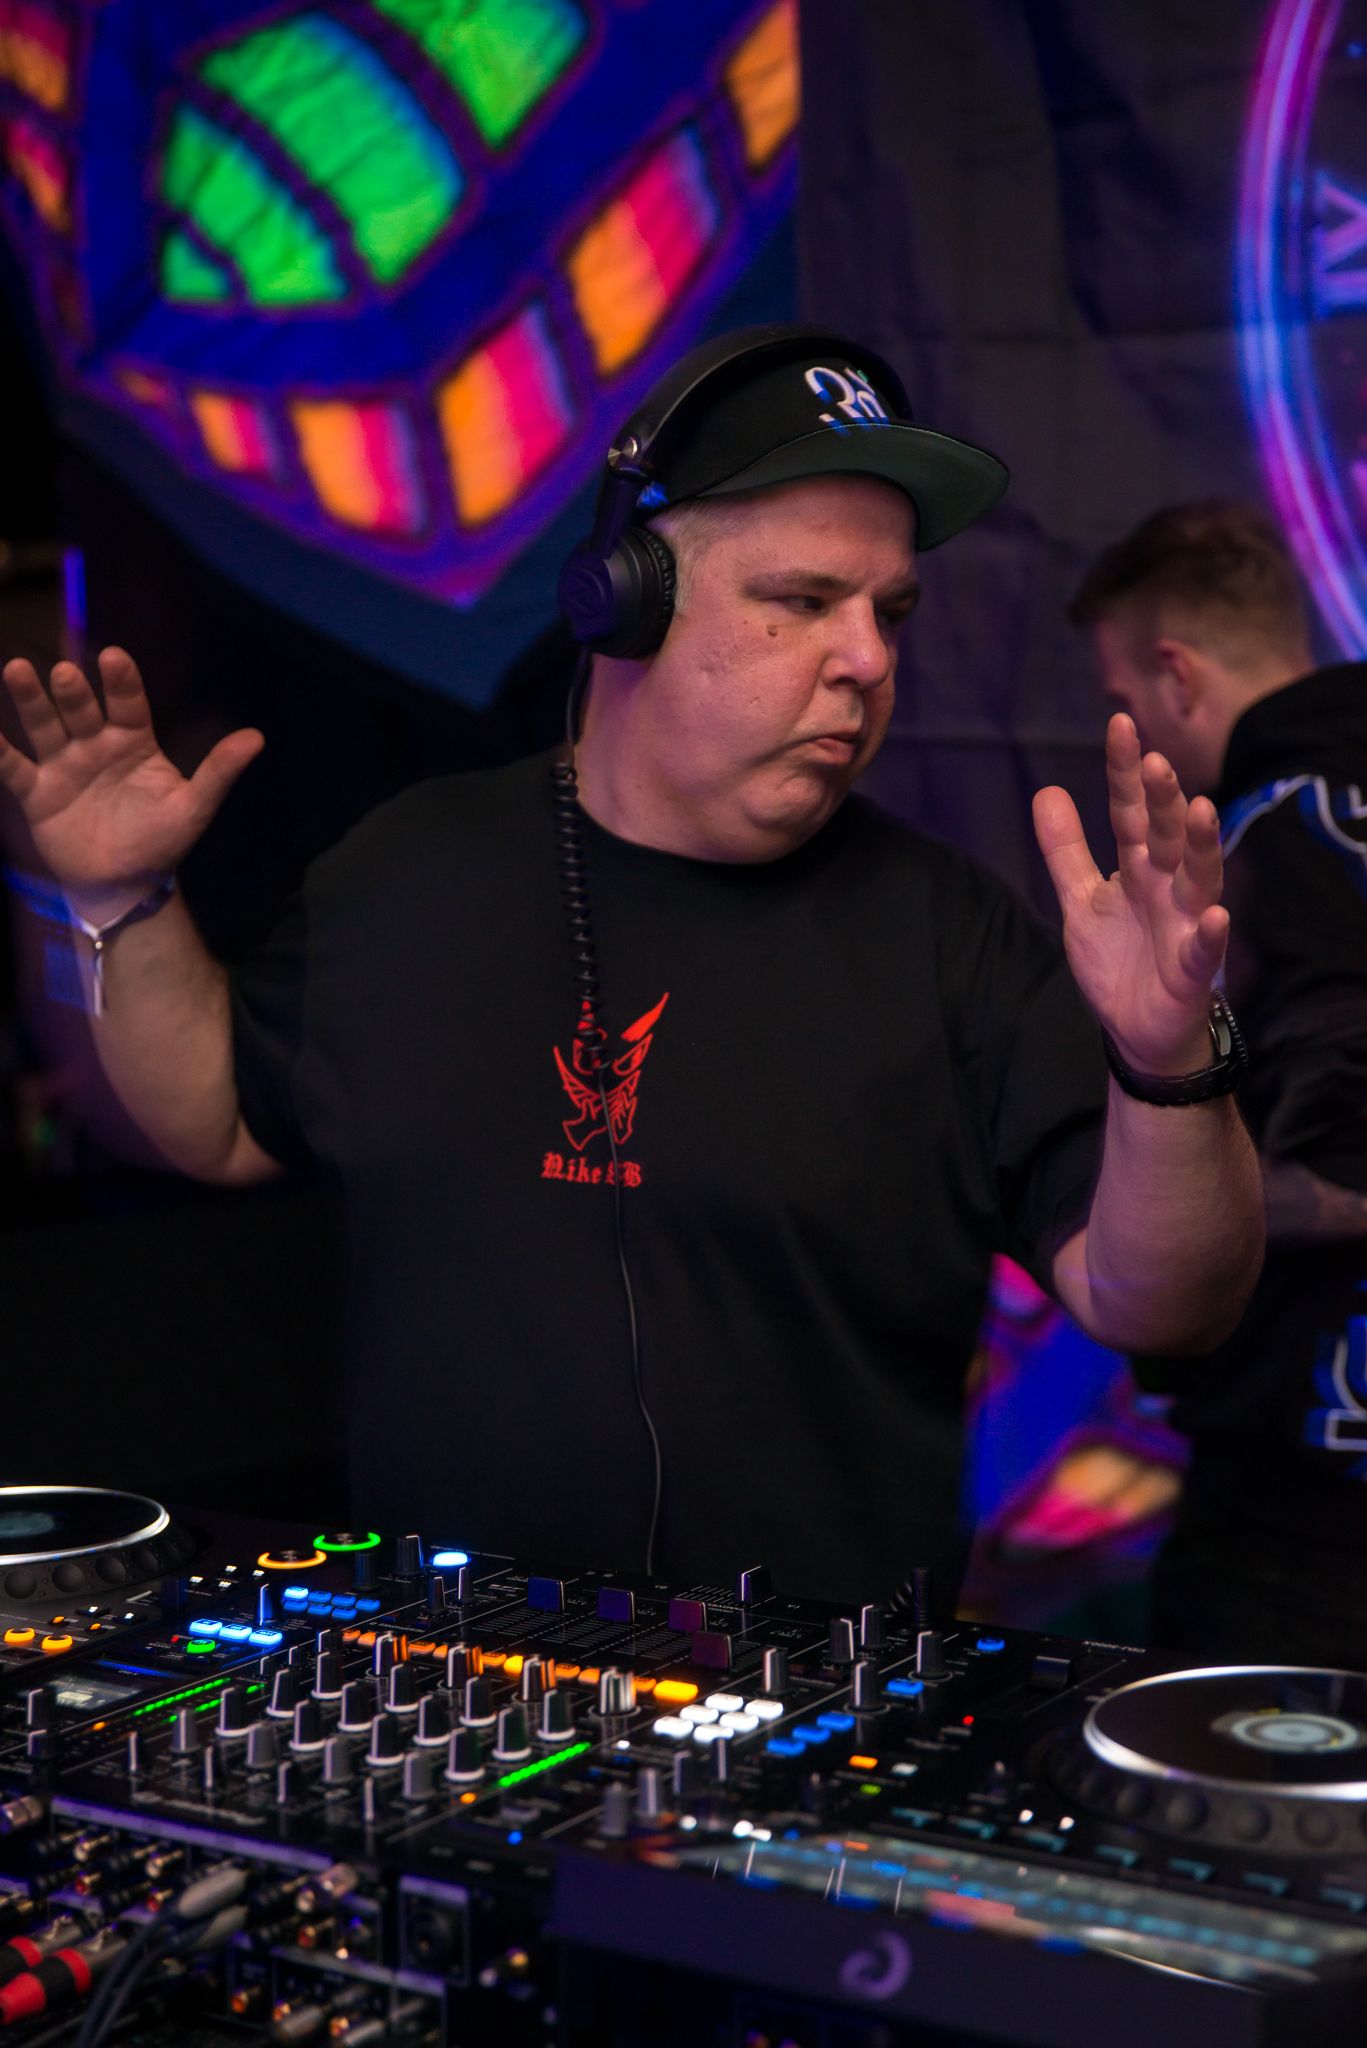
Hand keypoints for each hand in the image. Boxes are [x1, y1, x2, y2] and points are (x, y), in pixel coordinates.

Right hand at [0, 647, 262, 912]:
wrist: (124, 884)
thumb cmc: (161, 841)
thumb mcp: (193, 808)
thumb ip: (218, 772)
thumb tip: (257, 738)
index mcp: (134, 742)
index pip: (128, 704)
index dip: (121, 682)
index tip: (114, 658)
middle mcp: (95, 745)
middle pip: (81, 709)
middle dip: (73, 691)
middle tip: (64, 673)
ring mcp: (63, 765)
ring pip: (44, 726)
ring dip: (31, 700)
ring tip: (17, 670)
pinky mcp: (36, 792)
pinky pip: (12, 768)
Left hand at [1032, 714, 1226, 1073]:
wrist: (1135, 1029)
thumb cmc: (1116, 958)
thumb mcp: (1080, 901)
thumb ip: (1065, 850)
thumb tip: (1046, 791)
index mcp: (1139, 867)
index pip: (1130, 811)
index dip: (1124, 772)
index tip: (1120, 724)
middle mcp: (1167, 887)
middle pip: (1168, 836)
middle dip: (1164, 800)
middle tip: (1155, 761)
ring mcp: (1184, 925)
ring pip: (1199, 878)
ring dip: (1202, 846)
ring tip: (1201, 810)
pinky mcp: (1192, 970)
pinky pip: (1204, 949)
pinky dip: (1210, 933)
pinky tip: (1216, 915)